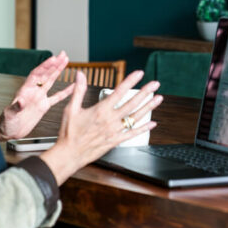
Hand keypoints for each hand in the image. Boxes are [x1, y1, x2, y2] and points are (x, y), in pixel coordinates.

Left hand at [0, 51, 72, 140]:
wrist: (9, 132)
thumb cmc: (6, 123)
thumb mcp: (9, 115)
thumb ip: (15, 108)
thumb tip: (20, 101)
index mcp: (25, 91)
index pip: (36, 75)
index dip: (45, 66)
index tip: (53, 59)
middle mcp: (33, 92)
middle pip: (45, 74)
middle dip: (54, 64)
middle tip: (63, 55)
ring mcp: (39, 98)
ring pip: (51, 81)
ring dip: (58, 71)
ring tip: (66, 61)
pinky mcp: (43, 106)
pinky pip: (57, 97)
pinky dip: (65, 92)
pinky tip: (72, 86)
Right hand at [40, 70, 162, 184]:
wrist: (69, 154)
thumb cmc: (69, 132)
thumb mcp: (71, 109)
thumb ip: (78, 90)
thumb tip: (80, 74)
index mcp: (100, 110)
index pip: (119, 92)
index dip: (130, 81)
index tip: (139, 74)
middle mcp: (110, 120)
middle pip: (132, 103)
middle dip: (145, 92)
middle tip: (155, 83)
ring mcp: (114, 131)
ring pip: (136, 117)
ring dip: (148, 107)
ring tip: (158, 98)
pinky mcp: (116, 141)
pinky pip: (133, 134)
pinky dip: (144, 128)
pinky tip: (152, 123)